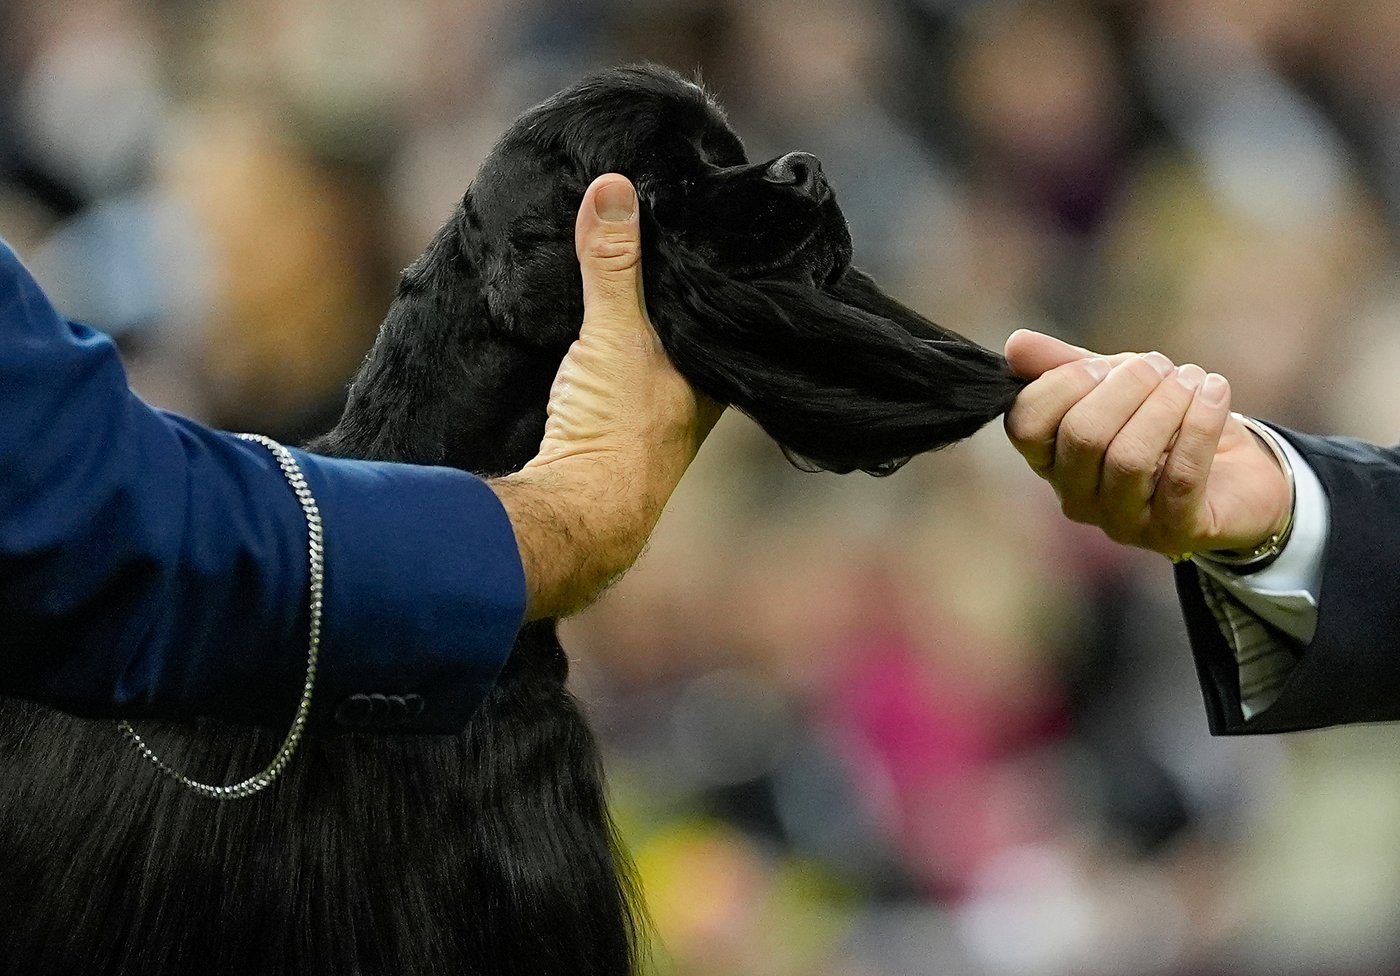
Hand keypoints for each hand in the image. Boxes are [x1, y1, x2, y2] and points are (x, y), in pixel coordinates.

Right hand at [492, 175, 721, 618]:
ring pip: (656, 351)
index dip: (711, 266)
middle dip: (671, 285)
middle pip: (688, 326)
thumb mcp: (616, 334)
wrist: (578, 513)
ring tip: (619, 257)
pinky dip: (609, 342)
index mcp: (718, 374)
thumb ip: (614, 264)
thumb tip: (614, 186)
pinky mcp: (614, 430)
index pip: (727, 305)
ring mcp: (657, 417)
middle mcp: (698, 398)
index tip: (696, 218)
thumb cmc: (617, 430)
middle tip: (651, 225)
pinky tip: (590, 319)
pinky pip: (621, 369)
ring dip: (637, 315)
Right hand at [1003, 330, 1290, 559]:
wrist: (1237, 473)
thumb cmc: (1163, 424)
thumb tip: (1015, 343)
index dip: (1063, 383)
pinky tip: (1214, 391)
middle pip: (1082, 435)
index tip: (1103, 364)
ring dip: (1166, 404)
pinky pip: (1181, 476)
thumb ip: (1065, 366)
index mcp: (1050, 461)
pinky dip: (1201, 423)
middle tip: (1159, 366)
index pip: (1025, 424)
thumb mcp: (1115, 385)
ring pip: (1129, 457)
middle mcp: (1076, 497)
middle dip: (1127, 386)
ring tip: (1192, 380)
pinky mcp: (1175, 532)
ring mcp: (1122, 521)